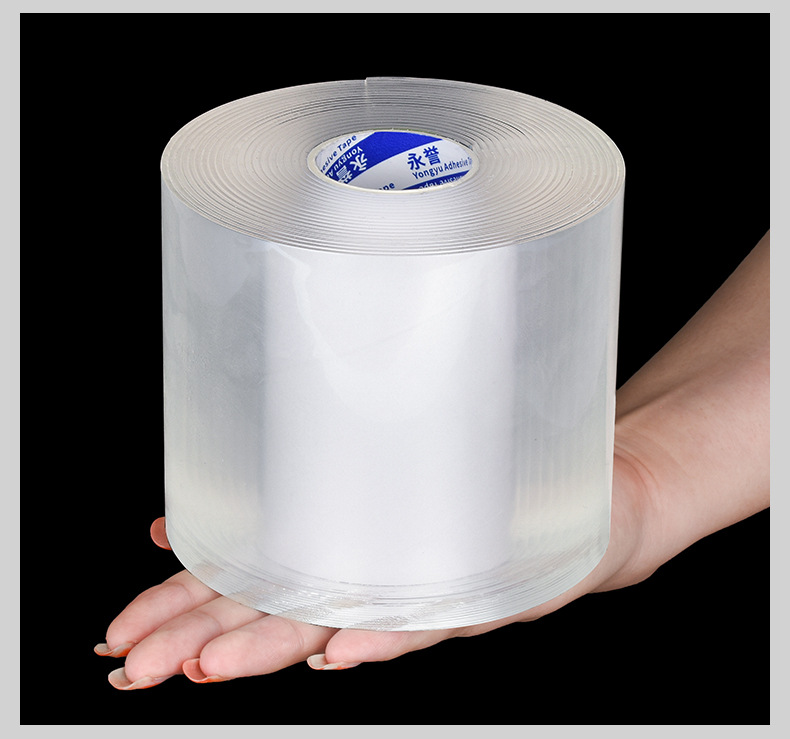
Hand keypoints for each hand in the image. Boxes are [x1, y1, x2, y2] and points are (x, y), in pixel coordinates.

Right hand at [95, 448, 655, 688]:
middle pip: (278, 611)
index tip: (122, 633)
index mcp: (353, 556)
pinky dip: (385, 631)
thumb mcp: (390, 491)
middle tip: (134, 667)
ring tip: (206, 667)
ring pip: (339, 619)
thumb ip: (309, 507)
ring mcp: (432, 584)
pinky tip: (340, 648)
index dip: (181, 606)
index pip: (250, 583)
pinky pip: (432, 613)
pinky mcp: (493, 584)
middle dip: (199, 638)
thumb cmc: (490, 495)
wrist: (600, 507)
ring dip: (271, 644)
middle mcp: (383, 580)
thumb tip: (214, 506)